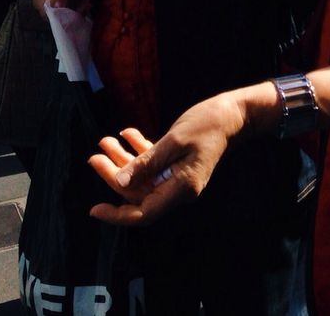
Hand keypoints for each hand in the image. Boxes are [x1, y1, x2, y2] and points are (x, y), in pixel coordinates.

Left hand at [88, 93, 243, 226]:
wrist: (234, 115)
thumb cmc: (208, 124)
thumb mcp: (175, 140)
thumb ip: (147, 162)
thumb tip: (120, 181)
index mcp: (181, 188)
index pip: (144, 213)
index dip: (118, 215)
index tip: (95, 209)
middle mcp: (179, 188)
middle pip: (138, 193)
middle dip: (114, 176)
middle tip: (95, 156)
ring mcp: (178, 177)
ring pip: (143, 177)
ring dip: (123, 160)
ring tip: (105, 141)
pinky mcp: (178, 164)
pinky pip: (153, 165)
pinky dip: (139, 151)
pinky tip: (127, 134)